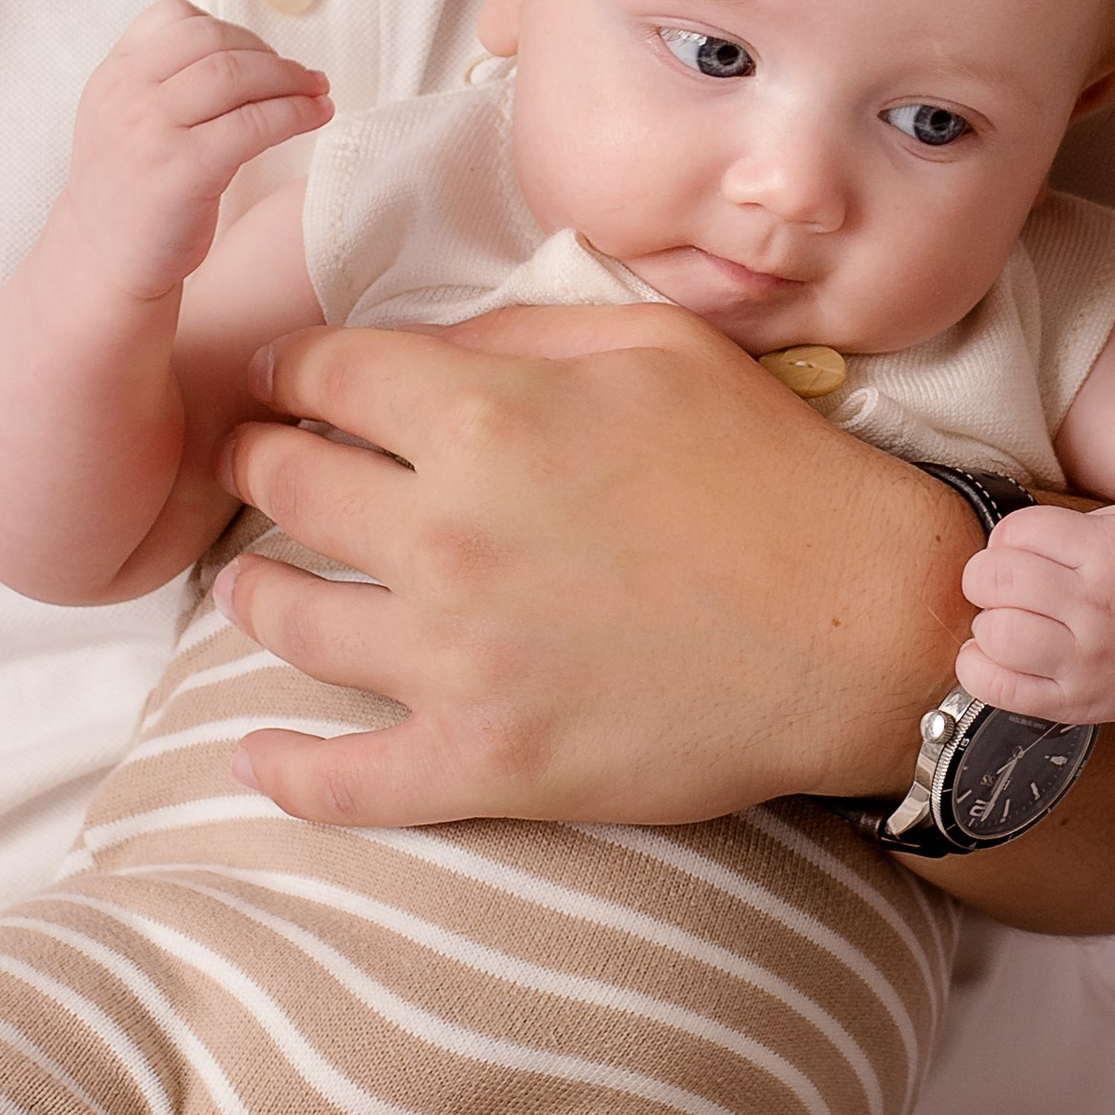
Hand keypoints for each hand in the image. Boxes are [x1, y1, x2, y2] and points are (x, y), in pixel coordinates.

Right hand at [61, 0, 330, 302]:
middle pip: (213, 42)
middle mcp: (128, 96)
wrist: (100, 260)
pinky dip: (295, 113)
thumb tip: (243, 50)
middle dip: (267, 52)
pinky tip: (316, 116)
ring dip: (290, 78)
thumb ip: (162, 78)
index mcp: (114, 76)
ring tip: (317, 90)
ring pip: (235, 75)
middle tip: (299, 73)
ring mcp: (153, 132)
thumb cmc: (129, 189)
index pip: (174, 16)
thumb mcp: (123, 117)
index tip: (257, 52)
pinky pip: (253, 124)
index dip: (228, 27)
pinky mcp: (185, 171)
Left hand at [214, 309, 973, 823]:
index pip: (323, 374)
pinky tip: (254, 755)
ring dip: (252, 594)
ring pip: (286, 621)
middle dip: (256, 462)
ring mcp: (456, 657)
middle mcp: (445, 530)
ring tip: (250, 585)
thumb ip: (519, 334)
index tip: (287, 378)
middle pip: (284, 485)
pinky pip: (343, 781)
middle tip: (255, 464)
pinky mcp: (484, 764)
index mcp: (484, 413)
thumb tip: (419, 349)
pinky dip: (285, 772)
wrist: (864, 627)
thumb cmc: (771, 469)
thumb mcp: (656, 345)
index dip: (292, 368)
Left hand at [959, 503, 1114, 723]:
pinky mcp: (1077, 703)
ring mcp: (1087, 660)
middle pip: (996, 578)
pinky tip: (991, 656)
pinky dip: (977, 670)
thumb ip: (1061, 528)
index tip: (1017, 550)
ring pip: (995, 634)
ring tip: (1004, 619)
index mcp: (1109, 551)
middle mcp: (1097, 606)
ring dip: (986, 623)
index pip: (1017, 531)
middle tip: (1000, 583)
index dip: (1005, 537)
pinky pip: (1001, 690)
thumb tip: (994, 548)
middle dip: (984, 575)